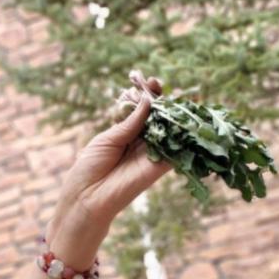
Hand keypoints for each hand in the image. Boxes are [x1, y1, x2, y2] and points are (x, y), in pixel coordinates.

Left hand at [45, 69, 171, 262]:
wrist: (88, 196)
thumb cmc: (91, 166)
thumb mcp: (109, 138)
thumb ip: (131, 122)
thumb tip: (148, 100)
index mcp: (125, 133)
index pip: (143, 110)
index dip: (149, 96)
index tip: (154, 81)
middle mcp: (141, 142)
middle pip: (158, 119)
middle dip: (164, 102)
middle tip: (167, 86)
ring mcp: (152, 154)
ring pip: (169, 132)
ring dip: (177, 116)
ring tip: (184, 98)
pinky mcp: (160, 167)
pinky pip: (176, 151)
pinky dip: (184, 137)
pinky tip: (190, 120)